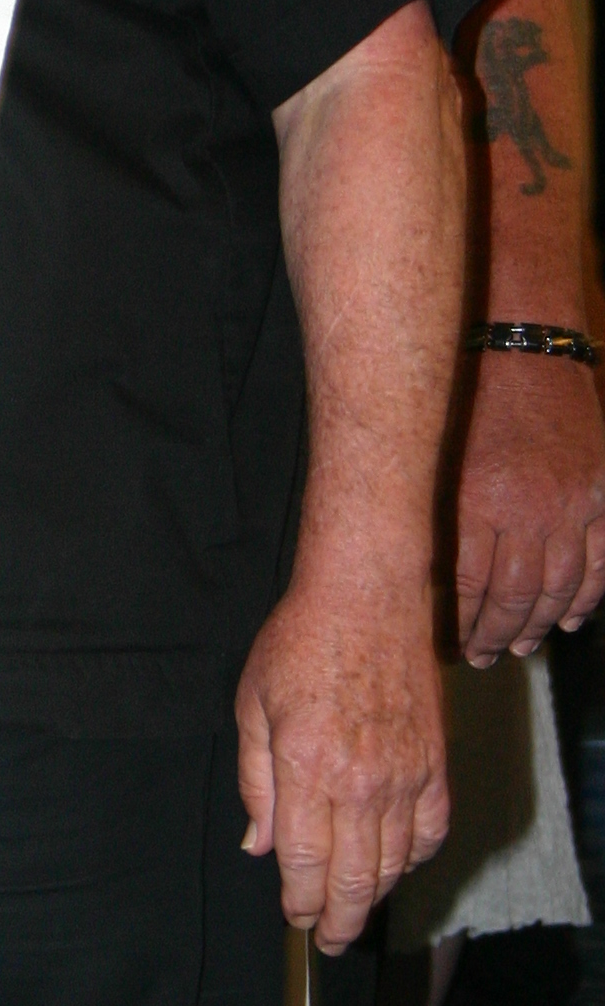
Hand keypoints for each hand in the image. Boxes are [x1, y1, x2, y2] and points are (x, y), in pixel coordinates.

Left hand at [234, 573, 448, 952]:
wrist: (367, 597)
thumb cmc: (299, 643)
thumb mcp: (252, 706)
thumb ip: (254, 782)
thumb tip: (257, 844)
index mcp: (305, 769)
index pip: (303, 862)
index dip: (299, 902)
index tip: (295, 919)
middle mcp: (358, 782)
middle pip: (354, 879)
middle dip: (339, 920)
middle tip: (329, 941)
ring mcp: (404, 775)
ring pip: (394, 864)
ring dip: (374, 896)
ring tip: (356, 911)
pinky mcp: (435, 763)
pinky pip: (431, 831)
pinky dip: (415, 858)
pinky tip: (398, 865)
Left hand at [454, 352, 604, 663]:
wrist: (521, 348)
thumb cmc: (464, 400)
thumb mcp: (433, 458)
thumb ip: (431, 517)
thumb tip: (417, 578)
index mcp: (474, 503)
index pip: (463, 588)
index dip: (454, 626)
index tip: (444, 646)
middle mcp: (524, 511)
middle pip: (512, 597)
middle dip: (493, 635)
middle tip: (480, 657)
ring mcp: (570, 505)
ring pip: (558, 588)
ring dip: (538, 625)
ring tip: (518, 645)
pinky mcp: (601, 493)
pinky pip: (601, 562)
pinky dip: (588, 598)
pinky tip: (571, 619)